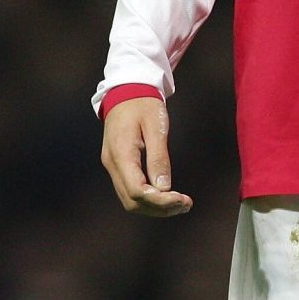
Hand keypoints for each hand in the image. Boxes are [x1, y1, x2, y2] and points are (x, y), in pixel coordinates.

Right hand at [101, 97, 193, 216]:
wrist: (126, 91)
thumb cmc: (143, 105)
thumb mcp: (156, 126)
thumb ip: (159, 158)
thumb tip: (164, 188)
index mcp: (121, 153)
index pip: (137, 191)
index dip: (160, 201)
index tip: (182, 199)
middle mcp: (112, 164)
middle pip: (132, 201)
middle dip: (159, 208)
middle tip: (185, 204)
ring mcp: (112, 165)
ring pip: (130, 200)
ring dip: (154, 207)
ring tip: (180, 203)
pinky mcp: (117, 165)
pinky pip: (129, 191)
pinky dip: (148, 199)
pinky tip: (166, 195)